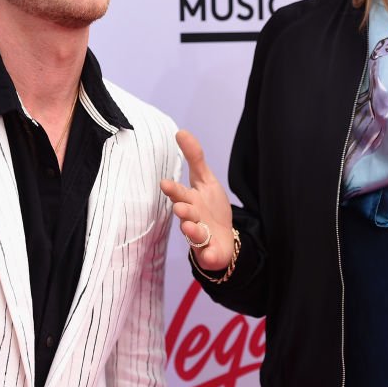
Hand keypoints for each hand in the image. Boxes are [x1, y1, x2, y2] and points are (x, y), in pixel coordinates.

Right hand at [159, 130, 234, 271]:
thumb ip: (194, 158)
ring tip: (191, 226)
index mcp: (190, 201)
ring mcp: (199, 237)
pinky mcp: (209, 253)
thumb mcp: (206, 181)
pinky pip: (209, 255)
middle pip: (186, 214)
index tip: (165, 183)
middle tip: (180, 207)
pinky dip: (209, 255)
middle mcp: (191, 219)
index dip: (174, 190)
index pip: (180, 193)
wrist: (222, 239)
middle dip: (183, 210)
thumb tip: (181, 131)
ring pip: (195, 234)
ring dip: (192, 231)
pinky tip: (209, 253)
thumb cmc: (209, 208)